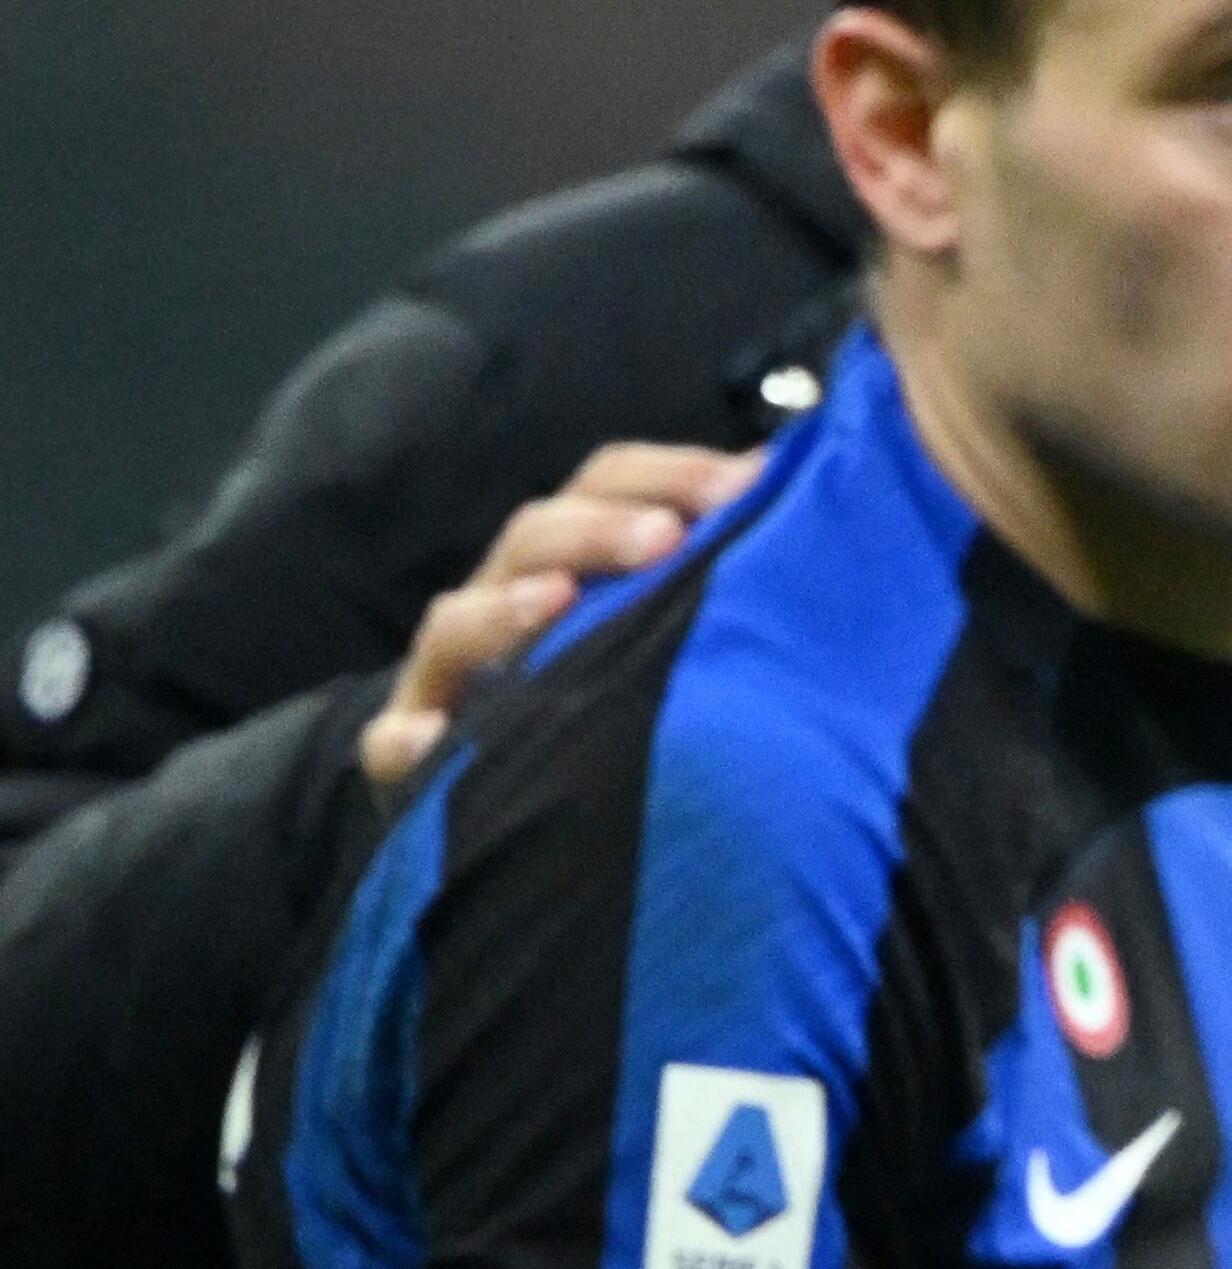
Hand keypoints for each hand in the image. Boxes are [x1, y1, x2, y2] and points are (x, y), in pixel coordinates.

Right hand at [360, 440, 754, 798]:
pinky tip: (430, 737)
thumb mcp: (683, 610)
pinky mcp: (415, 760)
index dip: (668, 472)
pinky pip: (394, 745)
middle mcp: (509, 601)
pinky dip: (406, 738)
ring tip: (555, 600)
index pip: (608, 483)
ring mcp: (452, 679)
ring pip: (457, 624)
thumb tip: (800, 477)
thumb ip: (729, 553)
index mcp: (576, 554)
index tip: (743, 485)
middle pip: (534, 536)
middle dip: (598, 528)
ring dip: (503, 608)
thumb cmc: (634, 682)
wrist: (550, 796)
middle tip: (665, 539)